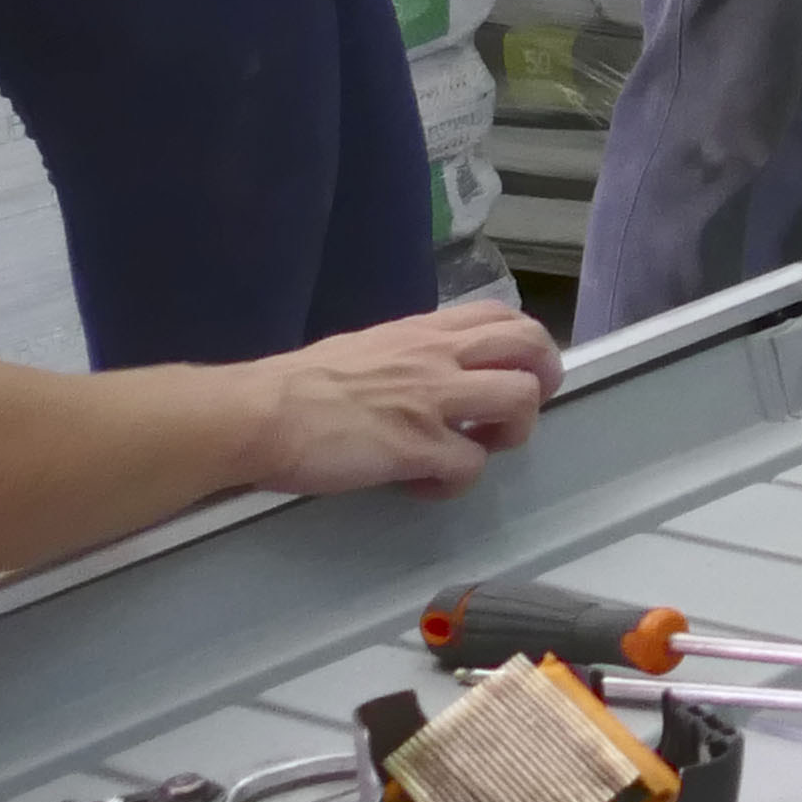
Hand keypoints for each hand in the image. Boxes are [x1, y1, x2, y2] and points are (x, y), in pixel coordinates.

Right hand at [236, 301, 560, 500]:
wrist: (257, 412)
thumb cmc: (294, 384)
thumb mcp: (362, 349)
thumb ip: (403, 357)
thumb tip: (419, 378)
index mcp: (421, 331)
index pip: (499, 315)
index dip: (523, 343)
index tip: (511, 370)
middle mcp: (437, 356)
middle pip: (530, 346)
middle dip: (543, 378)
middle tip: (517, 411)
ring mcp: (433, 400)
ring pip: (521, 400)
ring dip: (511, 432)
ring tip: (475, 448)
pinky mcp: (419, 446)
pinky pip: (471, 465)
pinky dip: (455, 483)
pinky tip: (423, 486)